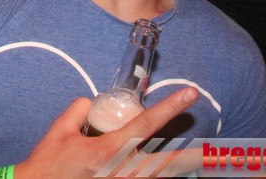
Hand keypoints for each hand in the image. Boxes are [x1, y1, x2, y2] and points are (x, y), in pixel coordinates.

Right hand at [17, 87, 199, 178]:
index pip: (146, 124)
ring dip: (179, 170)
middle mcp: (120, 171)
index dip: (170, 107)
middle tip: (218, 151)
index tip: (190, 94)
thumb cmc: (47, 163)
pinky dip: (157, 177)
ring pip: (158, 178)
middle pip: (165, 163)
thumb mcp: (59, 130)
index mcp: (107, 150)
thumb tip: (92, 102)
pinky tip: (173, 173)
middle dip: (193, 157)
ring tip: (204, 163)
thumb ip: (79, 110)